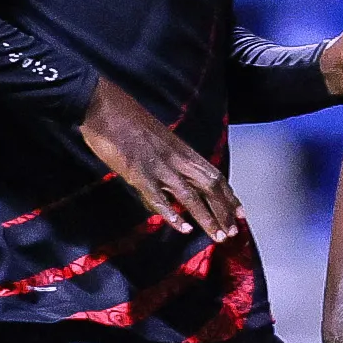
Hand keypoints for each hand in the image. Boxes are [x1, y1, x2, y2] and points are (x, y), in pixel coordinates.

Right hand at [80, 76, 243, 240]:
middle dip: (223, 211)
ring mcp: (159, 166)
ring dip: (206, 218)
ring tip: (217, 237)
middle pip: (209, 186)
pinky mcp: (138, 173)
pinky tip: (183, 228)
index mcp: (182, 149)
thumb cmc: (126, 118)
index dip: (228, 195)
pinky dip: (172, 213)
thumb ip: (169, 156)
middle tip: (232, 232)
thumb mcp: (157, 137)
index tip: (239, 213)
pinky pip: (159, 197)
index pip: (214, 174)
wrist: (103, 105)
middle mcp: (176, 157)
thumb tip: (175, 176)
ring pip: (191, 195)